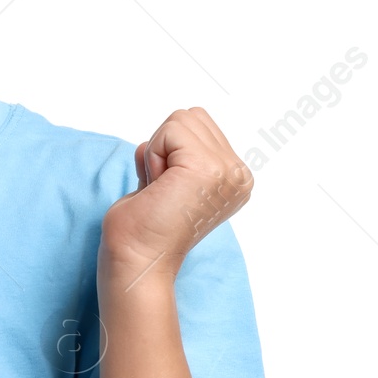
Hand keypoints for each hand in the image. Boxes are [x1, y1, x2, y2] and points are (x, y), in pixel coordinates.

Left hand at [100, 107, 250, 288]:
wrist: (137, 261)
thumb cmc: (142, 228)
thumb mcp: (171, 178)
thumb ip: (181, 153)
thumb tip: (177, 124)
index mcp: (235, 178)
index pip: (198, 125)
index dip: (169, 150)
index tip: (166, 189)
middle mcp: (239, 175)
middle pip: (190, 117)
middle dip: (163, 147)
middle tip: (161, 189)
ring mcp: (228, 171)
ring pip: (180, 120)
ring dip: (157, 152)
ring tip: (161, 190)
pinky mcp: (208, 168)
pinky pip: (169, 130)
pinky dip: (153, 155)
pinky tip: (158, 188)